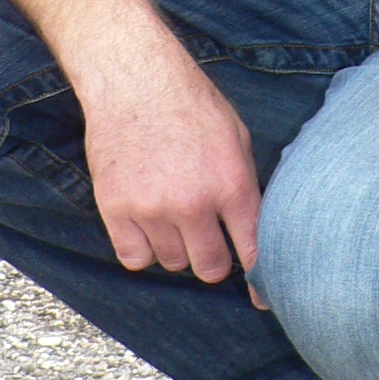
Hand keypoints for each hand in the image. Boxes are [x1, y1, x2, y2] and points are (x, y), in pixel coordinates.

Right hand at [79, 47, 268, 303]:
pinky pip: (134, 258)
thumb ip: (245, 186)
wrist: (135, 81)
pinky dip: (143, 249)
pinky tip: (147, 225)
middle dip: (213, 259)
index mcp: (232, 185)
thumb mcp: (237, 139)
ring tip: (173, 214)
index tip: (262, 297)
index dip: (259, 280)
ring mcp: (152, 210)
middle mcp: (194, 204)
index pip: (252, 252)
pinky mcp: (116, 210)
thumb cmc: (191, 104)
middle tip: (208, 239)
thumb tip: (255, 228)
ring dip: (177, 248)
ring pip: (172, 263)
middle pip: (210, 267)